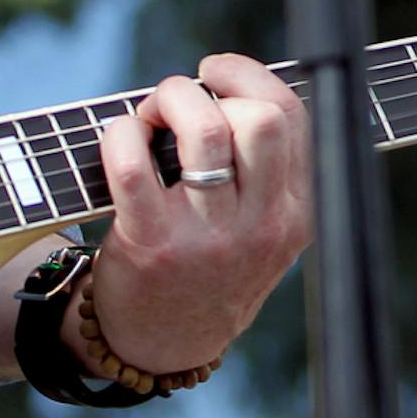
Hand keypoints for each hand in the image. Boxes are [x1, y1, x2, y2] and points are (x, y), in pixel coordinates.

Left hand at [85, 54, 310, 378]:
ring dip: (167, 102)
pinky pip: (135, 164)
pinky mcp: (153, 245)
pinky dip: (121, 134)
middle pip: (261, 119)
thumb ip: (260, 168)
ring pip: (206, 131)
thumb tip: (217, 84)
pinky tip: (120, 140)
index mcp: (296, 213)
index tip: (214, 72)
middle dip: (209, 88)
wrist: (162, 345)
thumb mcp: (260, 227)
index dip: (249, 75)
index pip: (294, 117)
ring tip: (148, 118)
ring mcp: (209, 237)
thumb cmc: (206, 264)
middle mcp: (262, 225)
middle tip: (175, 103)